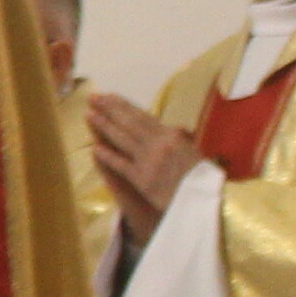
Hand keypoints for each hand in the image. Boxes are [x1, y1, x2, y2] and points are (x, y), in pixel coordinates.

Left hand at [82, 92, 195, 228]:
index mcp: (172, 136)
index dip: (124, 105)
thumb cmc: (204, 179)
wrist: (206, 201)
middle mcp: (158, 144)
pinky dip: (107, 156)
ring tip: (89, 114)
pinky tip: (95, 148)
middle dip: (110, 109)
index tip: (110, 96)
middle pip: (129, 122)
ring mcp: (148, 161)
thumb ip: (179, 140)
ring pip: (122, 139)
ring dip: (104, 126)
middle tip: (93, 97)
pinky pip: (121, 165)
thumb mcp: (194, 152)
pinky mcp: (142, 179)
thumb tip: (174, 130)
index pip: (143, 116)